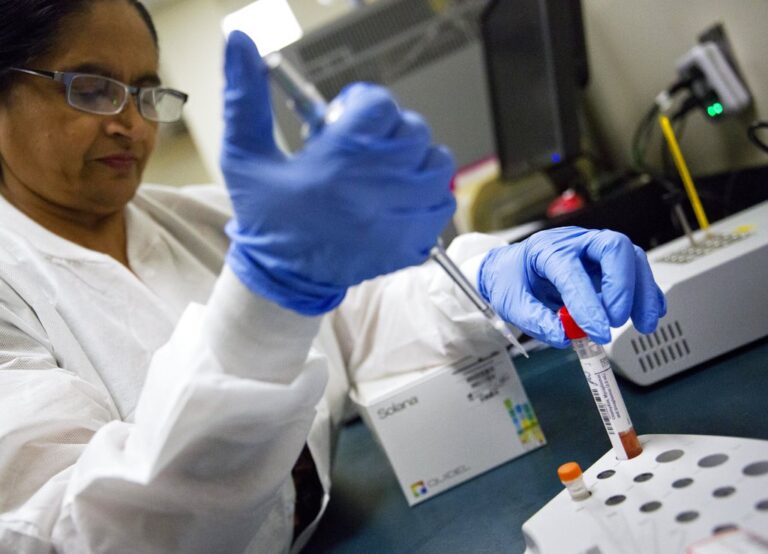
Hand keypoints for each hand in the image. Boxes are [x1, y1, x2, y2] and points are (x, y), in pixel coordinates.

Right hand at [221, 32, 455, 314]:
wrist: (285, 277)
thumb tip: (240, 44)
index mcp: (341, 159)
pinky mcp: (415, 240)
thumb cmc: (268, 218)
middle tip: (360, 147)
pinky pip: (443, 199)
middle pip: (412, 128)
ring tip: (383, 171)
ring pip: (436, 161)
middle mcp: (379, 185)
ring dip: (414, 158)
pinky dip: (427, 193)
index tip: (345, 118)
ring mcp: (403, 215)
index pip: (379, 104)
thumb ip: (245, 99)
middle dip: (387, 130)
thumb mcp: (246, 157)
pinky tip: (397, 198)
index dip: (361, 104)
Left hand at [478, 227, 665, 346]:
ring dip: (642, 292)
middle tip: (615, 320)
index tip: (597, 332)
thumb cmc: (512, 279)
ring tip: (642, 324)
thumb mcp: (510, 302)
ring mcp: (594, 250)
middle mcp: (574, 242)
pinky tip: (651, 313)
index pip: (572, 270)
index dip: (587, 303)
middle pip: (613, 247)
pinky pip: (636, 269)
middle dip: (622, 287)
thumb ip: (535, 320)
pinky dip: (647, 292)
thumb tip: (565, 336)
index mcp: (545, 249)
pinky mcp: (607, 263)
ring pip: (631, 257)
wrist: (511, 268)